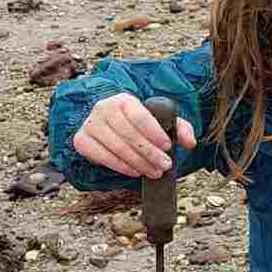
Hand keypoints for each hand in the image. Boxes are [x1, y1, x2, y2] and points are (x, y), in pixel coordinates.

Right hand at [72, 93, 195, 178]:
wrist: (110, 126)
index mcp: (124, 100)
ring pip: (116, 147)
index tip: (167, 147)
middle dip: (149, 153)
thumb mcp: (162, 121)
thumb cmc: (139, 123)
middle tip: (164, 166)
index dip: (154, 132)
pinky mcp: (82, 140)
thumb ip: (180, 128)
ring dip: (138, 163)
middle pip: (128, 134)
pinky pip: (102, 157)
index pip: (139, 116)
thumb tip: (190, 142)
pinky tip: (135, 171)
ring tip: (154, 172)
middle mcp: (103, 108)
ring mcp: (90, 124)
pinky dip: (121, 166)